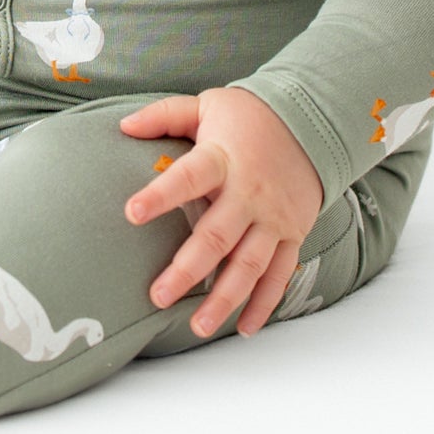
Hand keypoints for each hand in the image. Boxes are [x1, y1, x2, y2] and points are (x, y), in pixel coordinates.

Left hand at [119, 86, 323, 338]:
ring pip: (249, 266)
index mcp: (223, 158)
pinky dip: (264, 304)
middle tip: (158, 296)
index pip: (189, 177)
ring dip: (225, 299)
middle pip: (217, 236)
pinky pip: (279, 275)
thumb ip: (165, 115)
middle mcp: (250, 193)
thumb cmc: (248, 117)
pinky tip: (244, 329)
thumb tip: (123, 127)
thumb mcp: (206, 105)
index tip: (132, 213)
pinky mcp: (292, 235)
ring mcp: (274, 218)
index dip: (161, 194)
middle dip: (188, 270)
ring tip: (198, 326)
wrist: (309, 122)